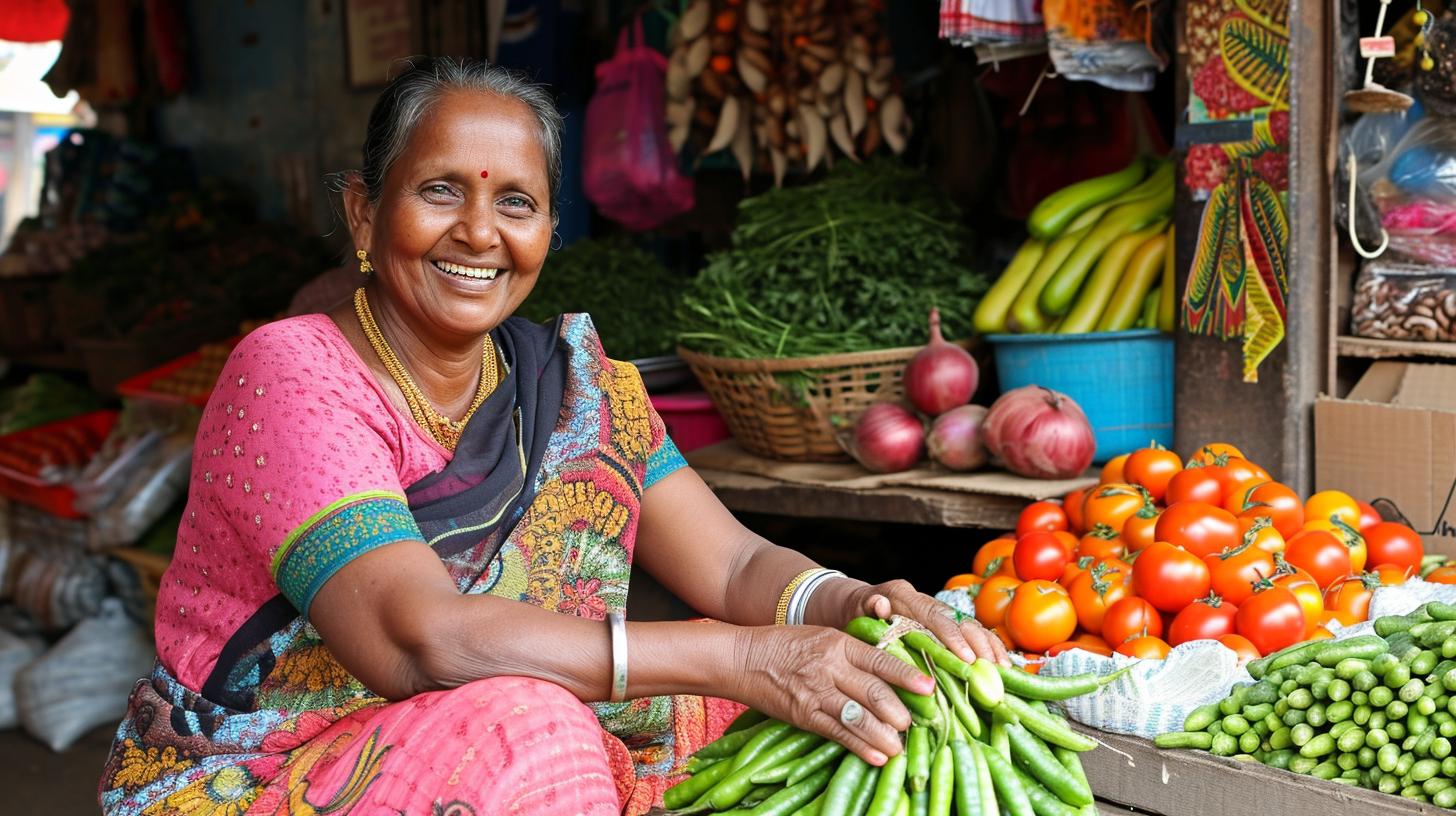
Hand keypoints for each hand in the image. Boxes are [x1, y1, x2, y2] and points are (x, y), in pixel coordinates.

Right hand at [731, 625, 933, 766]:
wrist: (743, 657)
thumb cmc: (786, 646)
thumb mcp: (822, 637)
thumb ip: (853, 652)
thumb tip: (889, 671)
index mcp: (839, 642)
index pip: (881, 659)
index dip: (907, 675)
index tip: (929, 687)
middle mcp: (830, 666)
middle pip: (874, 691)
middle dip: (900, 711)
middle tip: (916, 723)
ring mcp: (816, 692)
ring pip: (859, 716)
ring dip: (884, 735)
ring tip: (900, 746)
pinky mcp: (803, 714)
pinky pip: (836, 733)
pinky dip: (859, 746)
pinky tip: (876, 756)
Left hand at [854, 579, 1009, 666]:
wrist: (852, 604)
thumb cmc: (853, 612)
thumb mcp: (854, 609)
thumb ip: (868, 606)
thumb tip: (879, 604)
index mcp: (902, 595)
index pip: (932, 616)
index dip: (952, 637)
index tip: (967, 658)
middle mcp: (923, 600)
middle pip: (957, 620)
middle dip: (977, 644)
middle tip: (993, 668)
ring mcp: (935, 611)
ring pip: (968, 625)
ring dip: (987, 647)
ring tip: (1003, 670)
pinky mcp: (942, 623)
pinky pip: (970, 633)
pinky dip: (987, 647)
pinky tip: (1001, 666)